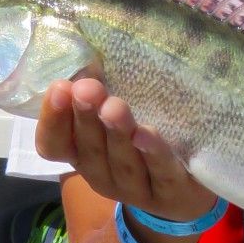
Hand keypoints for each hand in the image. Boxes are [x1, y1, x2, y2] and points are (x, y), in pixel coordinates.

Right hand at [35, 77, 215, 221]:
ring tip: (114, 107)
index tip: (59, 86)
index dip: (52, 120)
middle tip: (87, 89)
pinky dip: (154, 154)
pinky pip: (162, 174)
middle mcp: (104, 175)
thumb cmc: (145, 141)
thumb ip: (100, 91)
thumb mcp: (117, 114)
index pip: (54, 145)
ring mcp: (137, 189)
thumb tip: (90, 50)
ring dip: (117, 134)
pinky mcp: (173, 193)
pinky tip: (147, 134)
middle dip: (86, 118)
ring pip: (123, 163)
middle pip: (89, 151)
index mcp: (84, 155)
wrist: (190, 188)